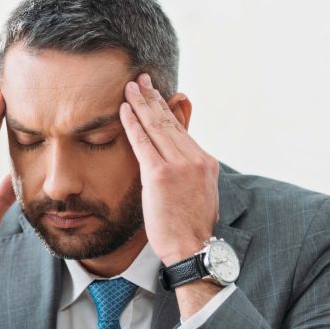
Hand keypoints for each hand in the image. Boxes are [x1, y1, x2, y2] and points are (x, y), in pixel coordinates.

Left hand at [120, 73, 219, 266]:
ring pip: (157, 126)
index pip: (181, 129)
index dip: (166, 109)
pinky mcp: (161, 175)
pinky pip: (143, 143)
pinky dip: (132, 124)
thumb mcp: (197, 196)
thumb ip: (188, 175)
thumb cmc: (189, 229)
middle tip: (141, 79)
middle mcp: (195, 159)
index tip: (156, 94)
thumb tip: (178, 165)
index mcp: (205, 162)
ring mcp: (179, 165)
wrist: (192, 249)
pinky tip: (124, 110)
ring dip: (141, 104)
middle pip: (170, 121)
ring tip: (130, 87)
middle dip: (153, 98)